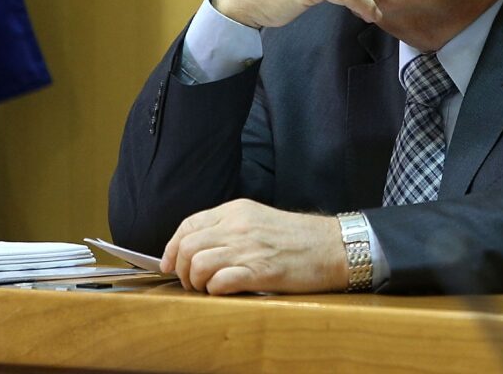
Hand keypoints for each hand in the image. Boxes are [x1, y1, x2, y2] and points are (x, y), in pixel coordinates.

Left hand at [160, 199, 347, 293]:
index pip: (188, 225)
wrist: (333, 247)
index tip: (169, 264)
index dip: (171, 248)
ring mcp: (248, 248)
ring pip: (197, 264)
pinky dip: (214, 291)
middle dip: (180, 269)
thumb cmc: (298, 237)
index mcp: (236, 210)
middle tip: (191, 282)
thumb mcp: (259, 219)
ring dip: (196, 283)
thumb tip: (197, 248)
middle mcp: (238, 226)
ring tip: (207, 289)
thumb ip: (230, 228)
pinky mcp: (260, 272)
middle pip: (187, 247)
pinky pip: (219, 282)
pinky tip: (224, 291)